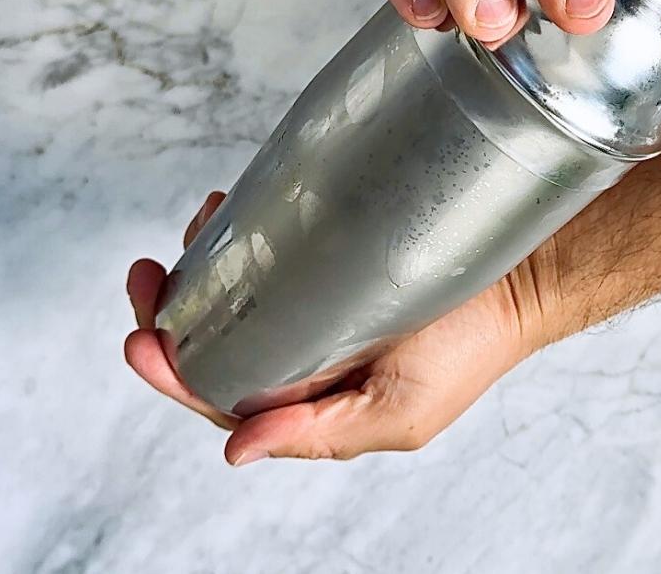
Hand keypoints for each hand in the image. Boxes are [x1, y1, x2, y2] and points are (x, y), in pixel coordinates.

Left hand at [124, 192, 561, 461]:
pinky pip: (268, 247)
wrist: (518, 282)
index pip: (219, 395)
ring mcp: (309, 298)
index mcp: (307, 400)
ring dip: (200, 265)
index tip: (143, 341)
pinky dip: (241, 232)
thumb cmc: (466, 354)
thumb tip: (236, 449)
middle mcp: (300, 350)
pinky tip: (230, 211)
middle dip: (167, 310)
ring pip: (231, 290)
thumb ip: (316, 433)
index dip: (171, 373)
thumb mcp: (396, 413)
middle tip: (147, 275)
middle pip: (212, 339)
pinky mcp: (325, 252)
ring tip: (194, 230)